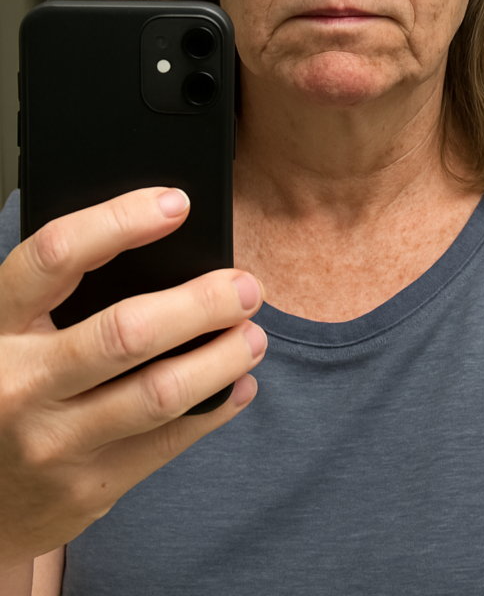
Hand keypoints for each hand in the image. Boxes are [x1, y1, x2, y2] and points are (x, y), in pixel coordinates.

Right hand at [0, 187, 266, 568]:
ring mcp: (52, 441)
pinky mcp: (88, 486)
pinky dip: (216, 407)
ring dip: (222, 358)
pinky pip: (169, 442)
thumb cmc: (9, 389)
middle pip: (126, 331)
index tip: (175, 203)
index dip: (120, 221)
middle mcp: (19, 383)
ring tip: (253, 336)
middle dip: (201, 303)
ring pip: (160, 392)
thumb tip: (167, 246)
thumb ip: (66, 296)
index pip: (57, 256)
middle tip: (245, 287)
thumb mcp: (16, 332)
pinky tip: (238, 384)